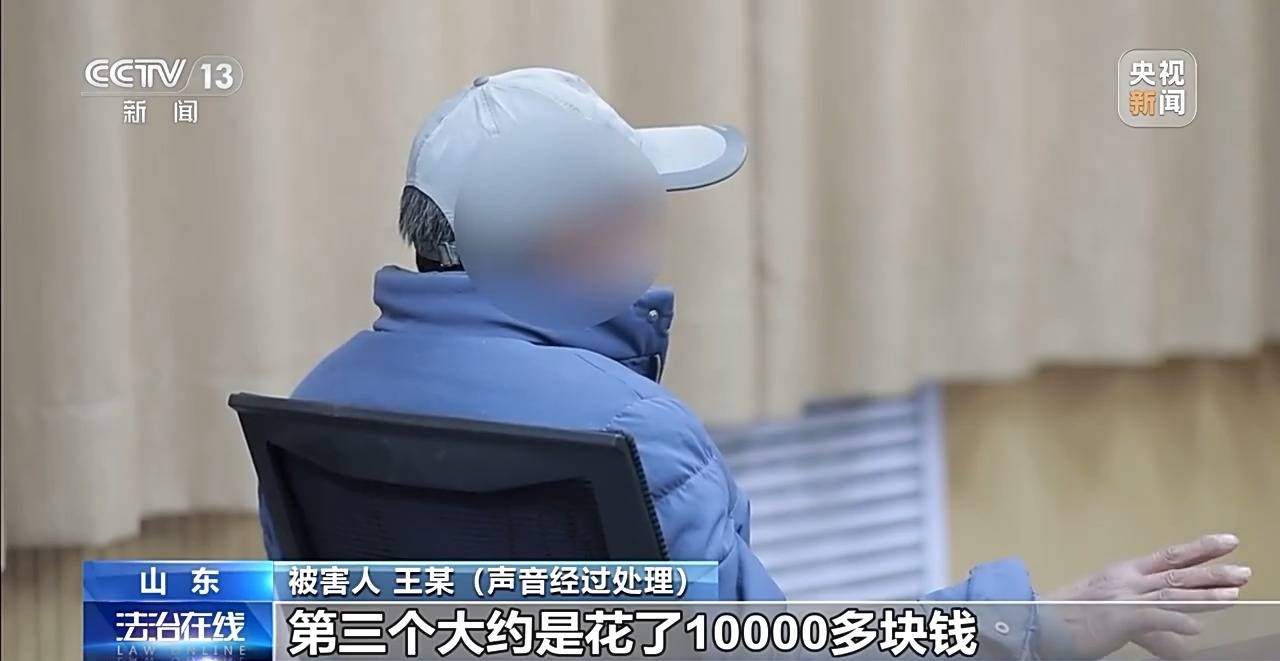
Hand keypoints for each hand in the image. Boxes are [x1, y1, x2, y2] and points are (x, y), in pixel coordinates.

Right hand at [1039, 533, 1250, 659]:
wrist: (1038, 620)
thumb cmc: (1071, 618)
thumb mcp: (1113, 615)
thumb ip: (1153, 627)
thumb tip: (1184, 639)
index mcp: (1124, 574)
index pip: (1169, 557)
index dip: (1200, 549)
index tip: (1226, 542)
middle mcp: (1127, 581)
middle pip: (1177, 573)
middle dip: (1213, 572)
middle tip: (1245, 571)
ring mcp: (1122, 597)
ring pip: (1171, 593)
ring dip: (1204, 596)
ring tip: (1233, 595)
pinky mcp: (1116, 618)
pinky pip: (1151, 619)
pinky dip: (1175, 622)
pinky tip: (1197, 628)